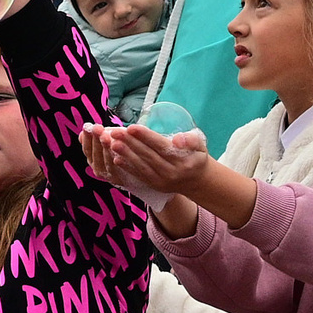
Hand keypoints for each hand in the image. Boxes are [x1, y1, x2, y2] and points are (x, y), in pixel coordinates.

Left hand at [80, 122, 208, 202]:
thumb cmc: (196, 157)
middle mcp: (171, 172)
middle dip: (130, 143)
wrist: (197, 181)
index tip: (131, 127)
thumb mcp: (200, 146)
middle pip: (148, 155)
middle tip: (115, 132)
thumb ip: (191, 139)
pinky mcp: (154, 185)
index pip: (161, 146)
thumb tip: (177, 139)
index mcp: (183, 160)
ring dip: (126, 155)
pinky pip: (139, 175)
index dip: (145, 137)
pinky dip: (127, 168)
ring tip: (112, 143)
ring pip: (141, 166)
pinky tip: (116, 159)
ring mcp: (162, 181)